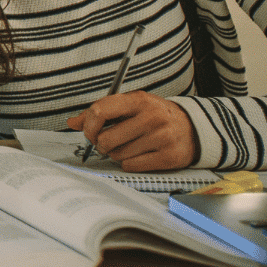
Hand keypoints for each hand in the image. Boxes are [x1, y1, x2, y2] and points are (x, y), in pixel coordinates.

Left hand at [67, 91, 196, 171]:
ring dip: (118, 154)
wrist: (193, 128)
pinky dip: (130, 163)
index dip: (88, 126)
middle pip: (106, 139)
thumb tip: (72, 122)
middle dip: (102, 144)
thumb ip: (101, 112)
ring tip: (130, 146)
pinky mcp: (169, 157)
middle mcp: (152, 117)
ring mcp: (162, 137)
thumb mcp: (130, 106)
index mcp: (138, 100)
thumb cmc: (155, 116)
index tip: (90, 133)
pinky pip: (131, 166)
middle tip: (109, 142)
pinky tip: (140, 155)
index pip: (100, 111)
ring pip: (118, 155)